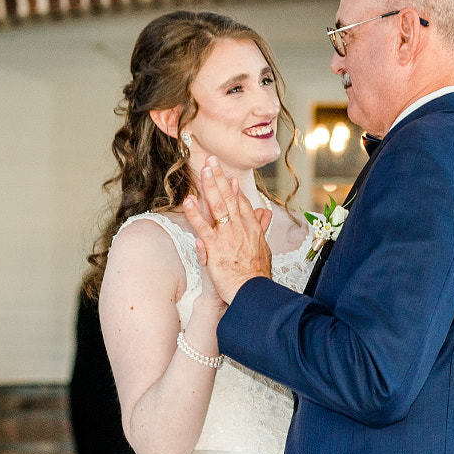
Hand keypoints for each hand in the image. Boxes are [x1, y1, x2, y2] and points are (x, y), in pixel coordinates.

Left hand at [182, 158, 272, 305]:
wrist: (252, 292)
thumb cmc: (257, 274)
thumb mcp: (264, 247)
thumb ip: (262, 227)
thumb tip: (265, 211)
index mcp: (251, 228)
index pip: (241, 202)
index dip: (233, 188)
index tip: (227, 174)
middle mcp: (240, 228)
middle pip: (229, 198)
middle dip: (220, 178)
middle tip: (212, 160)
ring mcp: (227, 237)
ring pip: (217, 207)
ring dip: (209, 188)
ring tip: (202, 172)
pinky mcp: (215, 248)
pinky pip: (203, 228)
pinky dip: (195, 214)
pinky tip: (188, 201)